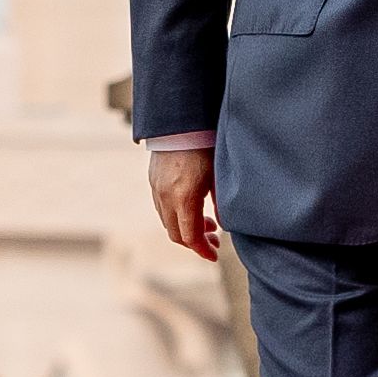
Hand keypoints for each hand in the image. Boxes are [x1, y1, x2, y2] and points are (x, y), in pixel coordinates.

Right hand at [150, 147, 219, 263]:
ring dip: (186, 229)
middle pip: (176, 234)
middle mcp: (166, 198)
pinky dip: (176, 216)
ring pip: (168, 222)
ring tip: (207, 223)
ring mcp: (157, 190)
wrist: (181, 122)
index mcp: (184, 199)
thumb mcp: (218, 177)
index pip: (190, 237)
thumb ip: (221, 204)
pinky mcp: (153, 181)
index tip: (214, 254)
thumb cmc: (205, 146)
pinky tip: (191, 208)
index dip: (203, 250)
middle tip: (213, 240)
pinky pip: (162, 208)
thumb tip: (224, 226)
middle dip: (195, 242)